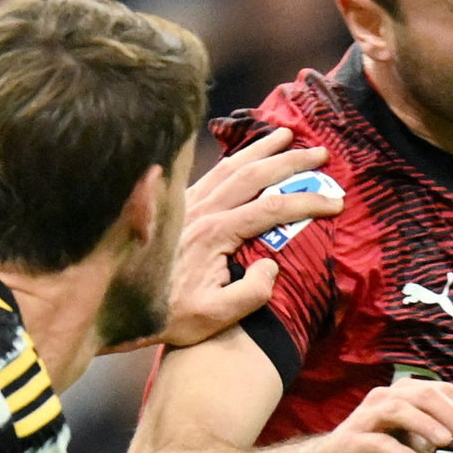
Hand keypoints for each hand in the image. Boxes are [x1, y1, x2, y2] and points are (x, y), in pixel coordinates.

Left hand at [153, 127, 344, 349]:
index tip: (336, 203)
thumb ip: (248, 296)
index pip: (272, 210)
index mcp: (215, 234)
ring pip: (230, 165)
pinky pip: (210, 171)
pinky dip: (232, 156)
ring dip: (261, 147)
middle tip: (321, 151)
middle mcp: (201, 210)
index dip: (308, 204)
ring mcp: (186, 203)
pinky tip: (244, 153)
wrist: (115, 306)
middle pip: (254, 175)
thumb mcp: (212, 318)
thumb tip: (271, 266)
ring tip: (287, 133)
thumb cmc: (167, 316)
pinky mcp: (176, 204)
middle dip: (290, 161)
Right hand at [302, 379, 452, 452]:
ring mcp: (365, 418)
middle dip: (452, 415)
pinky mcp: (351, 441)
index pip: (440, 390)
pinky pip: (377, 442)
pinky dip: (400, 452)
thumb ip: (435, 435)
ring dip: (426, 424)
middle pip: (423, 395)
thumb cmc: (377, 452)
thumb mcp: (412, 443)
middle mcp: (384, 398)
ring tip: (447, 443)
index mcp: (402, 394)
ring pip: (399, 410)